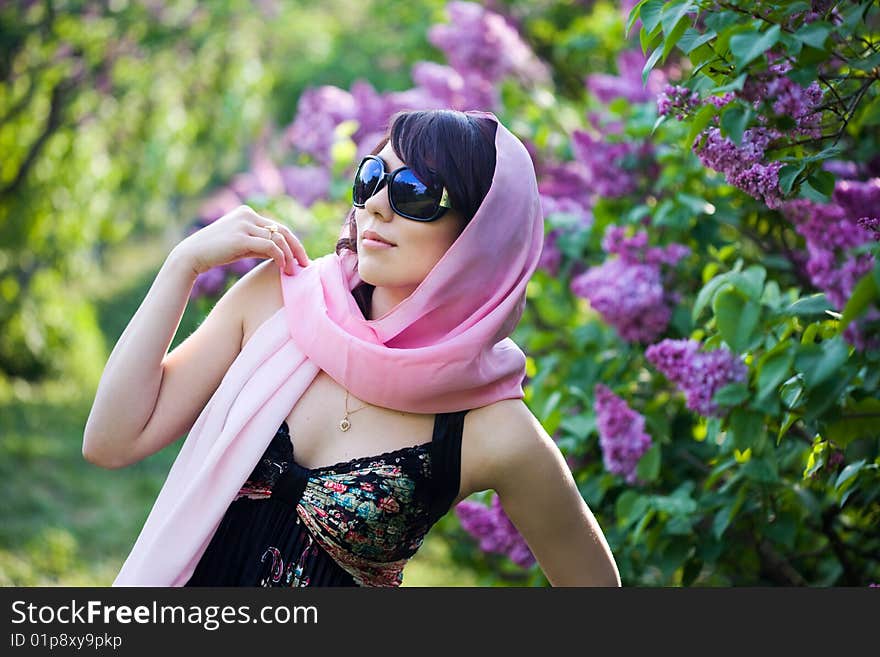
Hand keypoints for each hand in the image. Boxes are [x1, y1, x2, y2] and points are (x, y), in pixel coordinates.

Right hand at [174, 205, 309, 275]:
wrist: (192, 255)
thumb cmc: (216, 253)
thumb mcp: (241, 245)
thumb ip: (259, 244)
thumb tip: (281, 254)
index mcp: (247, 213)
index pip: (277, 226)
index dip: (292, 242)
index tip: (300, 257)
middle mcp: (247, 215)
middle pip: (282, 230)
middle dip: (297, 248)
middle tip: (306, 264)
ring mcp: (244, 225)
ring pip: (278, 238)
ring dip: (289, 255)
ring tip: (293, 270)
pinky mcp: (241, 238)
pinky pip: (270, 246)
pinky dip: (281, 257)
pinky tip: (283, 268)